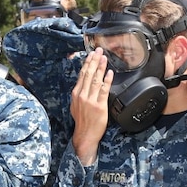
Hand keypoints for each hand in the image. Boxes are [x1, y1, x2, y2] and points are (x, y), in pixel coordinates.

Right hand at [70, 50, 111, 164]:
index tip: (91, 54)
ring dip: (100, 67)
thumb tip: (85, 83)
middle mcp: (82, 95)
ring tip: (104, 58)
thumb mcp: (76, 105)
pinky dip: (107, 80)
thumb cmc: (82, 121)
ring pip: (96, 80)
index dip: (87, 63)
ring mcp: (90, 100)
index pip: (82, 75)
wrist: (85, 135)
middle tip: (99, 51)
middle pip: (89, 74)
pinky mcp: (99, 106)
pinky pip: (104, 90)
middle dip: (94, 61)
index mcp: (76, 94)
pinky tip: (110, 73)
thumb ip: (80, 94)